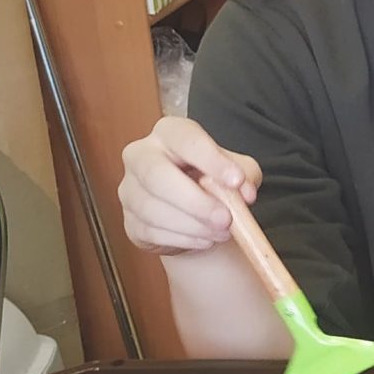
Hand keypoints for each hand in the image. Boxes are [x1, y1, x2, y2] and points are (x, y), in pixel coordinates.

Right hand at [118, 116, 261, 255]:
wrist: (195, 212)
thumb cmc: (213, 181)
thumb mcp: (236, 170)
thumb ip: (244, 174)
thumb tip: (244, 193)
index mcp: (169, 133)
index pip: (185, 139)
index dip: (211, 160)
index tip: (236, 180)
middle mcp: (141, 155)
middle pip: (156, 174)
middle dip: (194, 200)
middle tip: (225, 219)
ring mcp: (129, 189)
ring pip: (152, 209)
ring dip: (193, 226)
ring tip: (222, 232)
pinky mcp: (129, 221)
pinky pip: (151, 232)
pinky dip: (183, 240)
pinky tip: (205, 240)